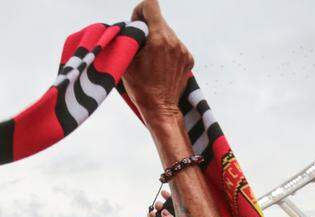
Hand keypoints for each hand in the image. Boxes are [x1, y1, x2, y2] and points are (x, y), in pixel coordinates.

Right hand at [123, 0, 192, 122]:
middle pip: (158, 21)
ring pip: (167, 33)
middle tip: (140, 48)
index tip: (136, 25)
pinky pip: (175, 45)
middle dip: (147, 29)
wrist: (160, 109)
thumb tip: (128, 27)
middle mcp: (174, 42)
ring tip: (151, 60)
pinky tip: (161, 66)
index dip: (140, 11)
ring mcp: (183, 50)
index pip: (151, 5)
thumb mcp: (126, 61)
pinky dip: (166, 51)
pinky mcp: (189, 58)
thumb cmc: (141, 88)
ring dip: (157, 40)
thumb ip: (127, 39)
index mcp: (158, 39)